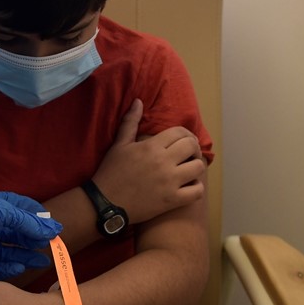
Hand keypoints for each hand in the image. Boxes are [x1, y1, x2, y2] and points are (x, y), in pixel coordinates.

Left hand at [0, 190, 60, 279]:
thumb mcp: (3, 211)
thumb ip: (28, 221)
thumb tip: (52, 229)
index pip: (19, 210)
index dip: (36, 217)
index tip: (52, 225)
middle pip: (15, 234)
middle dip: (33, 239)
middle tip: (51, 245)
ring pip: (7, 252)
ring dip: (25, 256)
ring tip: (43, 260)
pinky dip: (8, 268)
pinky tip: (21, 267)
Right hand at [92, 99, 205, 222]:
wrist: (105, 203)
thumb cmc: (111, 172)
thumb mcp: (119, 145)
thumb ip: (131, 122)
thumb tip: (139, 101)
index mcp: (151, 147)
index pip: (180, 132)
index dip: (184, 134)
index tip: (182, 140)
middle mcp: (163, 162)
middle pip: (192, 147)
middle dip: (192, 148)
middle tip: (187, 153)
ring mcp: (169, 182)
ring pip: (198, 168)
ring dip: (195, 167)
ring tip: (188, 169)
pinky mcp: (171, 200)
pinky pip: (197, 192)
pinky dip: (196, 188)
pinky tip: (188, 187)